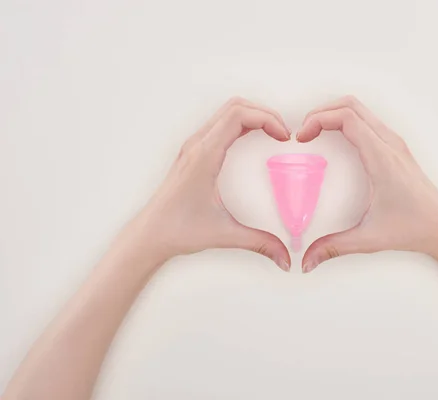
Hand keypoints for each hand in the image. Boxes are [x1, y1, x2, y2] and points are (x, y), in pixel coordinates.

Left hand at [125, 97, 291, 270]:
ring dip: (253, 115)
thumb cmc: (178, 230)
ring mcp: (193, 146)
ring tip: (273, 132)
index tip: (284, 136)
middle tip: (283, 132)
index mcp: (205, 155)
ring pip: (226, 112)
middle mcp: (197, 145)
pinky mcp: (193, 152)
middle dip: (264, 113)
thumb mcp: (224, 234)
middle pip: (235, 106)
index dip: (267, 118)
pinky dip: (241, 123)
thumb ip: (259, 243)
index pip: (238, 115)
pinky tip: (253, 139)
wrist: (150, 234)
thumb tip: (285, 257)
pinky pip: (220, 124)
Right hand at [297, 96, 437, 272]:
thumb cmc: (412, 227)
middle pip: (351, 105)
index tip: (302, 136)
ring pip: (360, 109)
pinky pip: (367, 120)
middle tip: (303, 130)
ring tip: (314, 130)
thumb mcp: (369, 238)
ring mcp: (394, 142)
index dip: (318, 119)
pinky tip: (335, 137)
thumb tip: (306, 260)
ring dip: (333, 113)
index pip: (347, 118)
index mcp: (382, 158)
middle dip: (321, 111)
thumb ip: (334, 247)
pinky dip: (346, 119)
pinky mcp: (395, 147)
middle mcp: (389, 143)